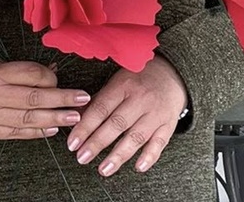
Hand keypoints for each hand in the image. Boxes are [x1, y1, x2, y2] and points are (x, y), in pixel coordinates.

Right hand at [0, 57, 91, 140]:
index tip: (61, 77)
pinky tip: (51, 130)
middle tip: (83, 99)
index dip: (49, 76)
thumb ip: (16, 69)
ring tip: (74, 118)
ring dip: (54, 118)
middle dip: (62, 99)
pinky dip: (35, 133)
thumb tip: (50, 72)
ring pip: (27, 119)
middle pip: (34, 97)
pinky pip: (15, 134)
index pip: (29, 74)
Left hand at [67, 56, 187, 176]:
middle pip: (116, 124)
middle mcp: (140, 99)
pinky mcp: (169, 124)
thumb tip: (75, 118)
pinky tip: (138, 167)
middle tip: (82, 158)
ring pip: (136, 137)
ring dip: (118, 155)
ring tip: (103, 169)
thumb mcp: (117, 82)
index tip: (72, 143)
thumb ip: (98, 101)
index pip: (101, 108)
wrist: (171, 74)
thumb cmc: (137, 80)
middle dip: (97, 143)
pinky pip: (159, 143)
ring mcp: (156, 113)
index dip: (85, 127)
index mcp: (123, 85)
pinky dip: (149, 156)